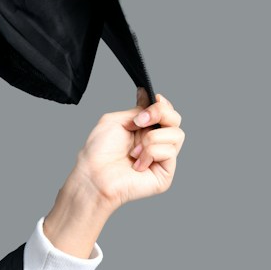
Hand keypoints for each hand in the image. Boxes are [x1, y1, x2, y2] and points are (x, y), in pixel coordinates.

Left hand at [67, 88, 185, 211]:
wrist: (93, 176)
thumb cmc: (98, 153)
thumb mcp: (115, 121)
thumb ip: (136, 109)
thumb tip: (146, 94)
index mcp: (144, 131)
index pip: (166, 113)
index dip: (163, 105)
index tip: (155, 98)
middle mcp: (155, 143)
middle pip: (176, 120)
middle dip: (160, 114)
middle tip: (139, 122)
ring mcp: (162, 159)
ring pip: (177, 135)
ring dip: (150, 138)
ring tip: (133, 151)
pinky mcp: (165, 173)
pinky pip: (169, 152)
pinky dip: (150, 154)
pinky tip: (137, 164)